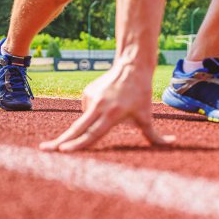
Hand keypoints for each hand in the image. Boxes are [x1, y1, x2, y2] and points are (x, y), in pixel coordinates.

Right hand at [39, 63, 174, 151]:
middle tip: (44, 150)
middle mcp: (98, 107)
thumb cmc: (141, 94)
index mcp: (112, 115)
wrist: (132, 67)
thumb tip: (174, 144)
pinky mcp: (86, 92)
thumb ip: (156, 136)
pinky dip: (94, 111)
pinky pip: (87, 109)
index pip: (92, 134)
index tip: (63, 152)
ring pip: (86, 119)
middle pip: (76, 129)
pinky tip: (107, 102)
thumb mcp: (147, 116)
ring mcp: (90, 98)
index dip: (78, 145)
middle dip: (59, 142)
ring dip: (95, 121)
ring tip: (114, 107)